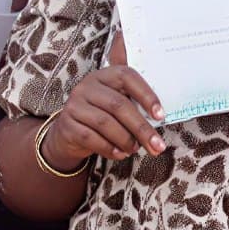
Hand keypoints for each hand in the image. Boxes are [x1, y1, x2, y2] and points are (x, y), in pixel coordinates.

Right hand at [42, 38, 164, 168]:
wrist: (69, 133)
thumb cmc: (102, 115)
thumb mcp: (116, 102)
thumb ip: (135, 101)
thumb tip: (161, 116)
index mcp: (104, 75)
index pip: (127, 76)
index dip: (146, 95)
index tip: (161, 116)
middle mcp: (87, 86)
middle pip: (119, 105)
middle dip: (141, 128)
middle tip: (157, 145)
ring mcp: (74, 105)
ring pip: (105, 123)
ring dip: (125, 139)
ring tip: (135, 149)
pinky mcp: (67, 125)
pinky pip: (91, 138)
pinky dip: (109, 148)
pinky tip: (120, 154)